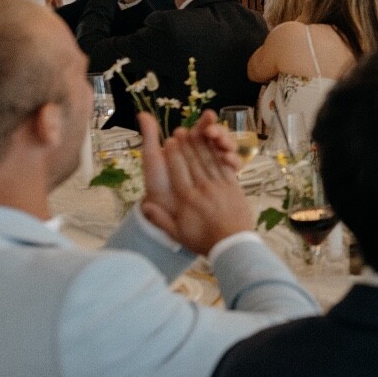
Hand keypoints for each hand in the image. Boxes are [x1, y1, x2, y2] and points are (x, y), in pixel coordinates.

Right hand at [140, 110, 251, 254]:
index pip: (178, 171)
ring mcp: (218, 186)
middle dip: (185, 145)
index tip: (168, 142)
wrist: (232, 245)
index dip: (173, 155)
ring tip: (194, 132)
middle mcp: (202, 188)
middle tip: (180, 132)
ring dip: (200, 145)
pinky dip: (217, 154)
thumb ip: (161, 219)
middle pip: (192, 162)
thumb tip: (144, 206)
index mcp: (187, 199)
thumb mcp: (178, 234)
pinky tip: (214, 145)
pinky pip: (223, 165)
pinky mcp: (233, 186)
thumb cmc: (204, 241)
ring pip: (207, 160)